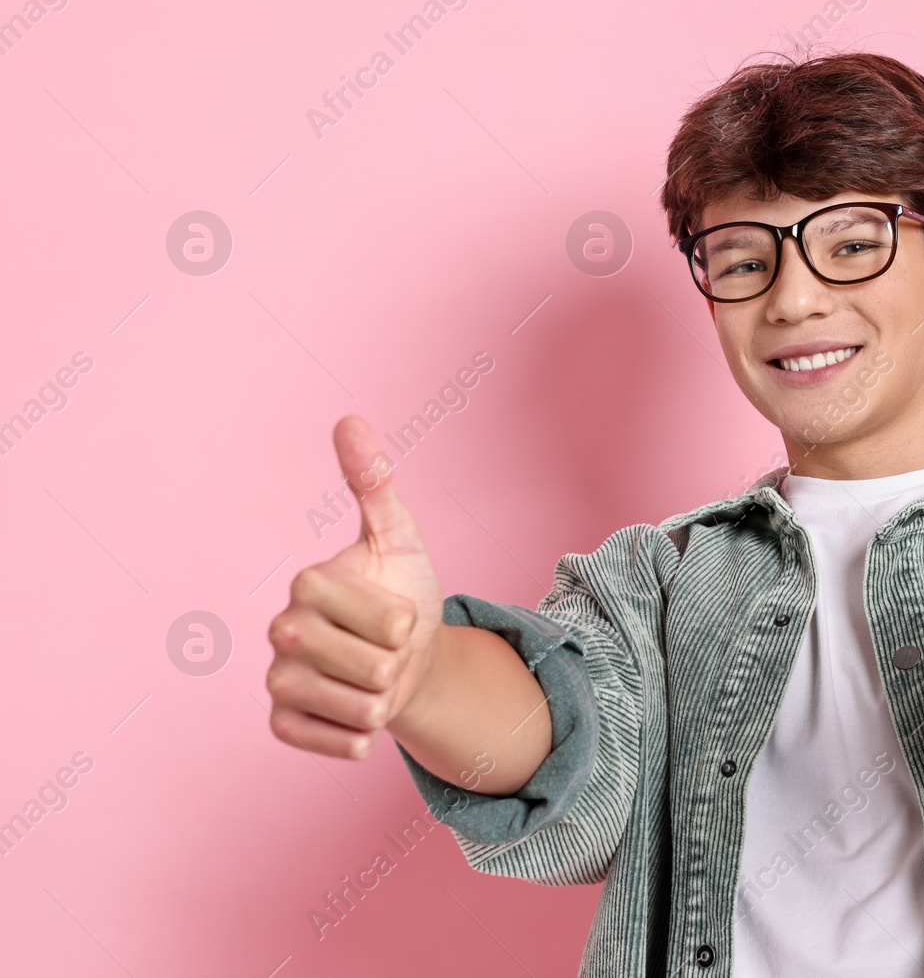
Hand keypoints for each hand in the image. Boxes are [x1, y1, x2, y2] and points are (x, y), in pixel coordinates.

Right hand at [265, 415, 445, 758]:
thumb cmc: (403, 593)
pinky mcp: (282, 723)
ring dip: (385, 700)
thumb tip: (348, 419)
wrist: (407, 659)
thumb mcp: (400, 539)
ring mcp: (278, 678)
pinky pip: (333, 741)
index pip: (377, 618)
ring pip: (356, 708)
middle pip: (365, 666)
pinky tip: (359, 713)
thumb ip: (374, 484)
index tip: (400, 612)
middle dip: (397, 663)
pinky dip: (361, 736)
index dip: (403, 622)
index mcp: (308, 583)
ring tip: (377, 679)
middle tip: (388, 650)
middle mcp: (282, 630)